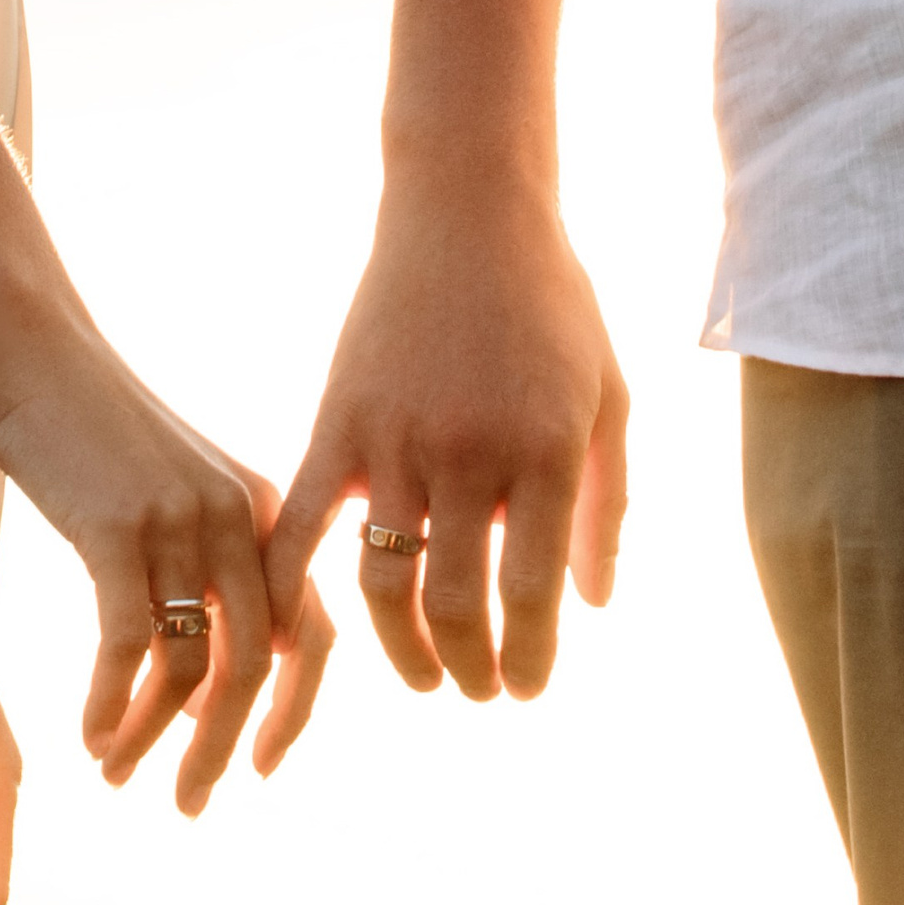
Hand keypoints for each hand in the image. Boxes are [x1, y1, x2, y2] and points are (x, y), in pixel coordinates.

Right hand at [0, 321, 330, 813]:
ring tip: (116, 774)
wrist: (35, 353)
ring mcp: (180, 523)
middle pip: (252, 667)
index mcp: (264, 515)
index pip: (309, 635)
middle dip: (221, 749)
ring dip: (151, 735)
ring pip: (186, 664)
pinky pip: (126, 643)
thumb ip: (208, 570)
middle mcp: (237, 522)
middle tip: (189, 805)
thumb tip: (208, 684)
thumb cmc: (95, 430)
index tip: (261, 768)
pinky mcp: (116, 527)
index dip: (294, 712)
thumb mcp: (177, 493)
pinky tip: (89, 737)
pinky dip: (111, 702)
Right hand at [266, 185, 627, 701]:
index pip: (533, 595)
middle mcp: (468, 455)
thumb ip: (607, 505)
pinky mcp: (334, 423)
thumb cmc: (554, 305)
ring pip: (384, 582)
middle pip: (458, 604)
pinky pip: (301, 526)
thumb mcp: (609, 399)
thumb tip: (594, 606)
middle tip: (478, 692)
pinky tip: (301, 630)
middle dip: (471, 668)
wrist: (467, 212)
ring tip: (425, 675)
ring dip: (404, 650)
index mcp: (546, 452)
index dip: (530, 659)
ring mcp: (394, 440)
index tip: (528, 688)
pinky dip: (294, 588)